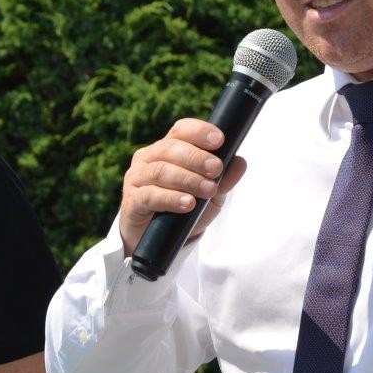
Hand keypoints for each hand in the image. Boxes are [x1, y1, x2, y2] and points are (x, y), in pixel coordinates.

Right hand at [119, 118, 247, 255]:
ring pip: (160, 170)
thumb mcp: (211, 195)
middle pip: (170, 148)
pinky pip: (150, 195)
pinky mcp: (132, 201)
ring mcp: (137, 178)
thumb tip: (240, 163)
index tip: (219, 140)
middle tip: (216, 170)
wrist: (161, 242)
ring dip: (187, 179)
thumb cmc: (185, 210)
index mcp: (167, 149)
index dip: (199, 131)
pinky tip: (188, 203)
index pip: (181, 130)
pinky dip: (171, 198)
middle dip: (196, 158)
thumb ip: (224, 179)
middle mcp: (148, 158)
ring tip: (207, 190)